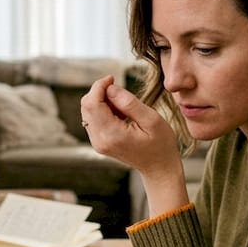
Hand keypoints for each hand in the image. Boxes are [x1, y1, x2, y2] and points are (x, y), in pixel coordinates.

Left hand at [81, 76, 188, 213]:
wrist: (158, 168)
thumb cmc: (160, 144)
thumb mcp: (151, 120)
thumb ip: (129, 103)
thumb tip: (110, 89)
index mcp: (112, 134)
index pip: (92, 103)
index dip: (99, 86)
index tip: (112, 78)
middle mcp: (100, 140)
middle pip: (86, 105)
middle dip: (100, 92)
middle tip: (121, 93)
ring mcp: (97, 142)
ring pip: (88, 111)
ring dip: (103, 101)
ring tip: (125, 108)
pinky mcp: (99, 142)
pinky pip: (93, 119)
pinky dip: (104, 110)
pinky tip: (121, 115)